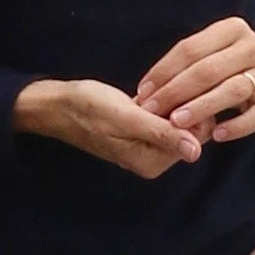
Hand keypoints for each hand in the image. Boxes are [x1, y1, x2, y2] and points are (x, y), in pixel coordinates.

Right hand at [12, 78, 201, 178]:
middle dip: (180, 107)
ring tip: (146, 92)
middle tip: (154, 92)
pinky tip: (144, 94)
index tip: (175, 93)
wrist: (57, 104)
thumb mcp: (127, 119)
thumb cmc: (88, 109)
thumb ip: (161, 135)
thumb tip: (197, 152)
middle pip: (188, 130)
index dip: (192, 112)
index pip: (195, 138)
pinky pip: (162, 117)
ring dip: (168, 103)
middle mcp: (153, 159)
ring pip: (176, 120)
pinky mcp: (140, 131)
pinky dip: (158, 103)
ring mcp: (147, 145)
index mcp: (152, 162)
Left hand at [136, 17, 254, 144]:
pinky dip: (237, 125)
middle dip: (176, 91)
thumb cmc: (242, 65)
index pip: (191, 48)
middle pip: (208, 69)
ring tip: (177, 122)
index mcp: (233, 29)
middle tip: (153, 110)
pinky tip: (217, 135)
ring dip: (200, 107)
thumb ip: (190, 66)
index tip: (144, 91)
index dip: (164, 70)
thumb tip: (149, 90)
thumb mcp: (220, 53)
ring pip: (231, 89)